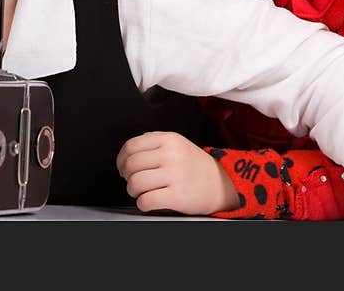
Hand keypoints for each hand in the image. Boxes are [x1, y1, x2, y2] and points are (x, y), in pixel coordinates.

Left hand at [116, 131, 238, 215]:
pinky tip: (148, 202)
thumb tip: (128, 151)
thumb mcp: (178, 144)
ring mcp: (175, 175)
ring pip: (135, 182)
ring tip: (140, 192)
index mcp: (169, 139)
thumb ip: (154, 142)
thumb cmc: (196, 166)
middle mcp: (171, 155)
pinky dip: (142, 204)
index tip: (122, 167)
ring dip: (133, 190)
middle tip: (132, 181)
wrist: (222, 184)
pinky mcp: (177, 195)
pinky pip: (146, 200)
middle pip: (131, 164)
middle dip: (127, 176)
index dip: (121, 159)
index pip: (131, 146)